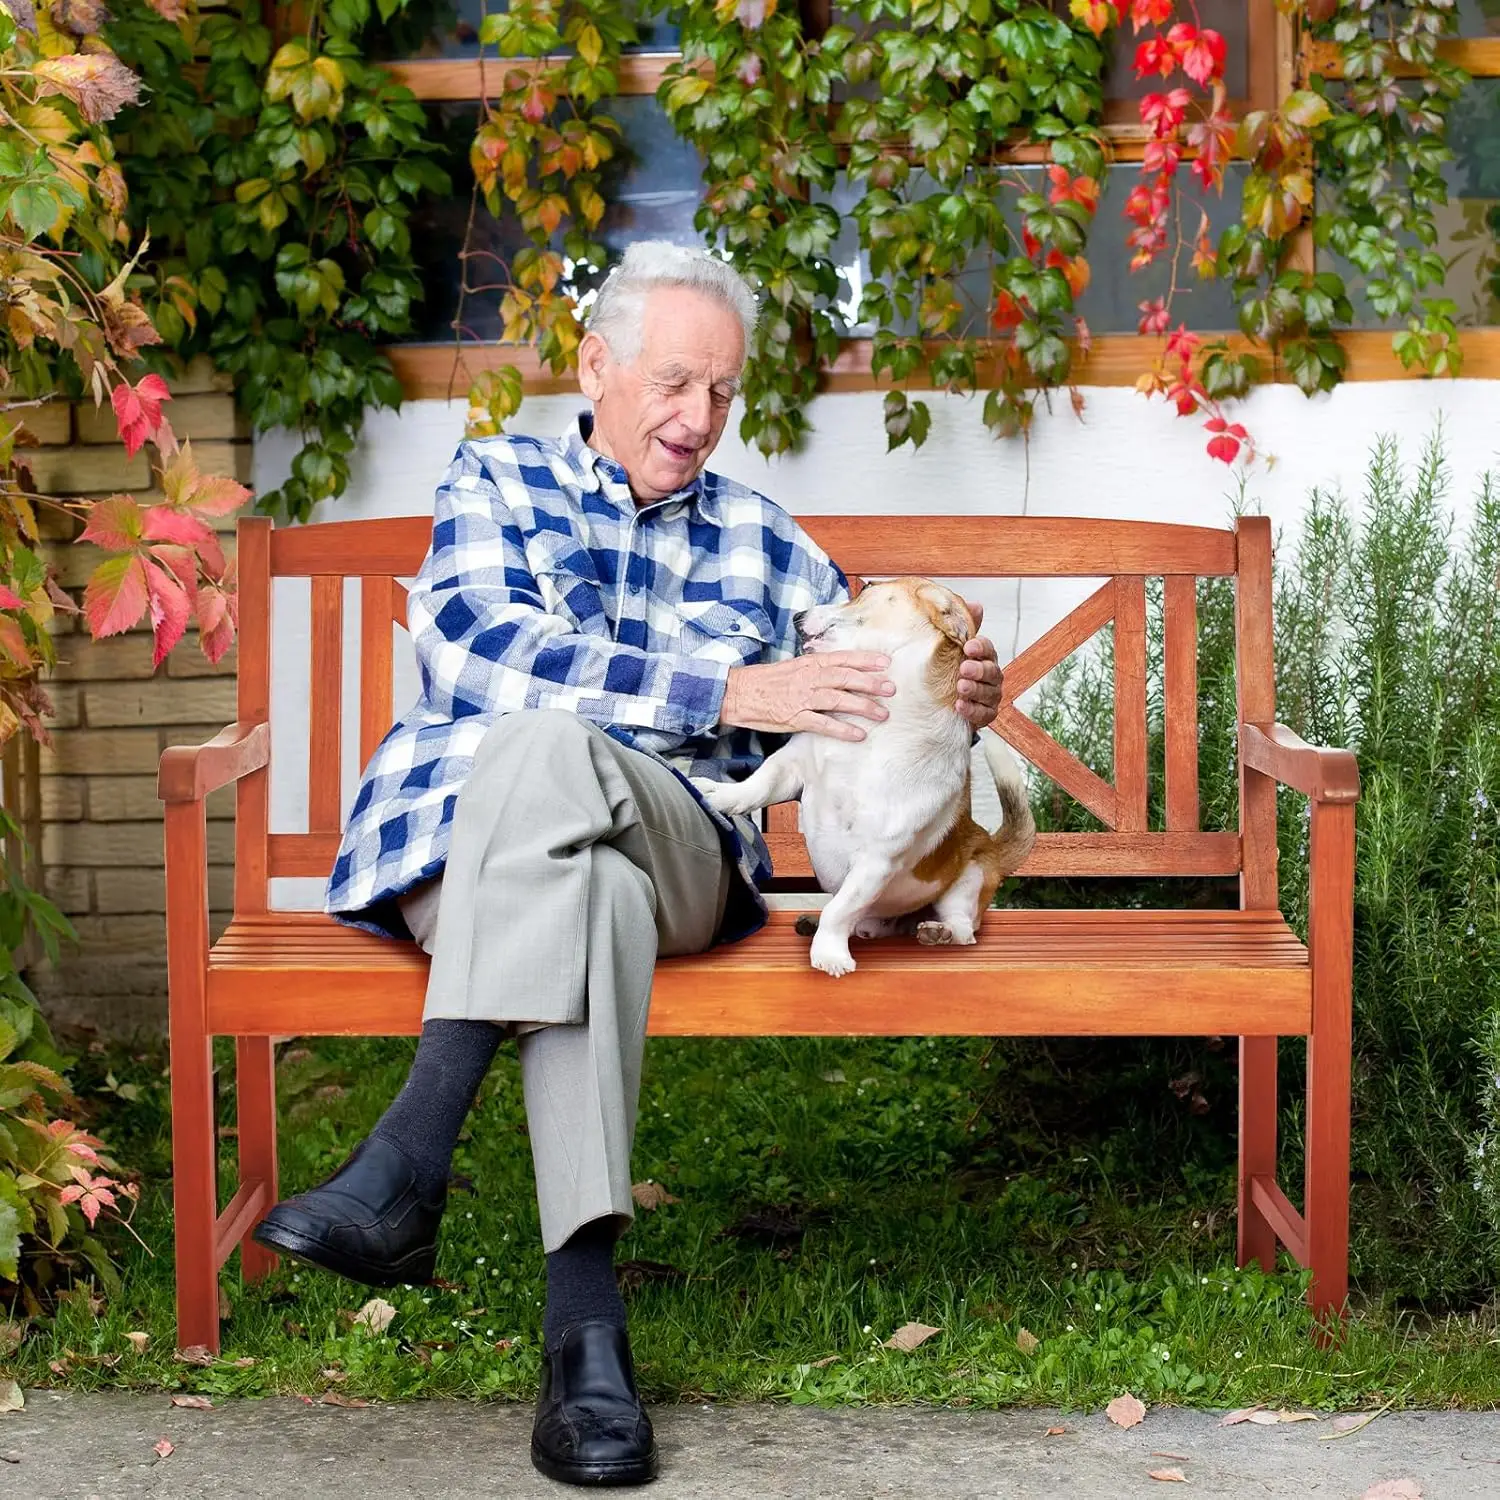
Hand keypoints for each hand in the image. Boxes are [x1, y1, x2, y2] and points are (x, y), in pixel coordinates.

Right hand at [719, 653, 894, 741]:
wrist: (738, 693)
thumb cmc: (766, 681)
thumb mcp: (793, 666)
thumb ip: (816, 668)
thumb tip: (840, 670)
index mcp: (809, 662)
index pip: (843, 658)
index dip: (866, 660)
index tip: (886, 662)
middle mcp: (809, 677)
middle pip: (847, 678)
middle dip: (871, 683)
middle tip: (891, 689)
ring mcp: (803, 698)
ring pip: (839, 700)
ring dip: (863, 707)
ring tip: (882, 714)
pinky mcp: (795, 718)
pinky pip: (823, 724)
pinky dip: (842, 730)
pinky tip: (858, 734)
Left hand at [956, 600, 1003, 730]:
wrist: (940, 703)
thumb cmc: (948, 671)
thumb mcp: (950, 649)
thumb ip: (963, 628)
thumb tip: (976, 604)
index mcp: (984, 657)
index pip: (988, 649)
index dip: (980, 647)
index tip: (968, 647)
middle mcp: (991, 676)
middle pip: (992, 671)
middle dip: (979, 670)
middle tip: (963, 668)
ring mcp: (990, 697)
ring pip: (989, 693)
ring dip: (975, 690)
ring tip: (960, 687)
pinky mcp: (986, 715)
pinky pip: (984, 714)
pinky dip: (972, 710)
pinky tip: (959, 706)